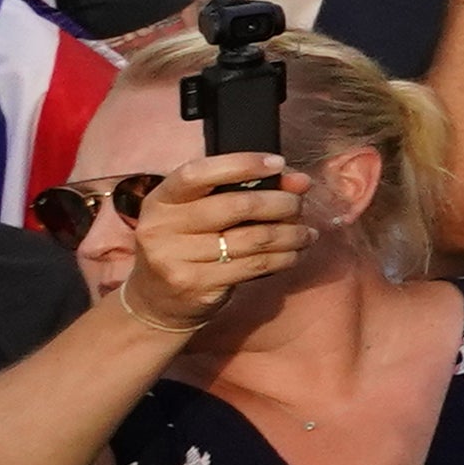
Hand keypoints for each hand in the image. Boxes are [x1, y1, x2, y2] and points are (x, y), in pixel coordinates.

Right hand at [114, 154, 314, 335]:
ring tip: (307, 233)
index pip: (197, 173)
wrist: (156, 301)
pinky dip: (284, 257)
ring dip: (291, 233)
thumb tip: (299, 181)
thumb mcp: (200, 212)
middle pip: (237, 206)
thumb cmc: (187, 245)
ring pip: (253, 239)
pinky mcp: (195, 284)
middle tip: (298, 205)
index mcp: (160, 200)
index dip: (240, 164)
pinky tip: (294, 253)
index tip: (277, 163)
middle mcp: (161, 227)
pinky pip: (254, 265)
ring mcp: (175, 258)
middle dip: (280, 203)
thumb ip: (244, 190)